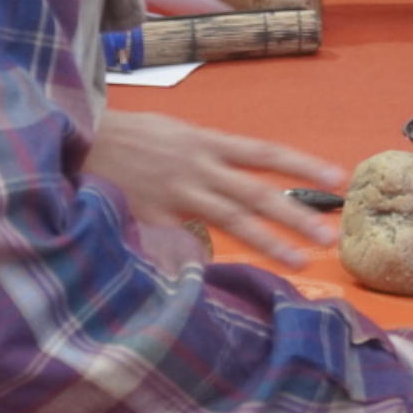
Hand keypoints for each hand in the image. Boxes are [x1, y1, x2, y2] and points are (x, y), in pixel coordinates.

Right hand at [88, 110, 342, 266]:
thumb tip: (234, 172)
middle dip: (296, 214)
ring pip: (232, 220)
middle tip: (329, 235)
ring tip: (300, 261)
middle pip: (257, 192)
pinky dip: (205, 259)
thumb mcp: (172, 132)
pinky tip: (224, 279)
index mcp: (206, 142)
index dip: (303, 165)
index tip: (337, 177)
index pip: (265, 152)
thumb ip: (205, 154)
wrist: (75, 137)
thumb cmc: (124, 136)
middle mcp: (198, 167)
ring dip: (269, 242)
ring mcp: (177, 194)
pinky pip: (185, 242)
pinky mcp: (152, 217)